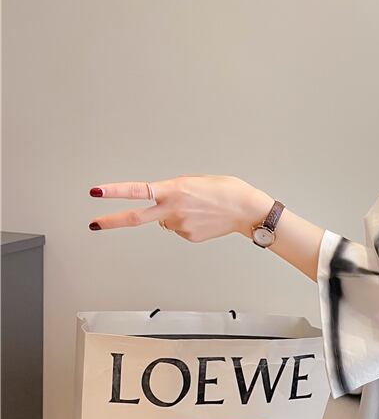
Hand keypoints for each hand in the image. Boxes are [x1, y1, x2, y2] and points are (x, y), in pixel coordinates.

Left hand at [87, 174, 274, 242]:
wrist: (246, 209)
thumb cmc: (224, 190)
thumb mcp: (194, 181)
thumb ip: (173, 193)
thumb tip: (162, 213)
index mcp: (173, 190)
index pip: (138, 190)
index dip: (115, 192)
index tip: (96, 192)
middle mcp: (173, 209)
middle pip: (137, 218)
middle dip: (113, 221)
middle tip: (93, 224)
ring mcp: (180, 225)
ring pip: (166, 221)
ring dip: (175, 215)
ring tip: (199, 209)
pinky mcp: (189, 236)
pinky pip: (180, 229)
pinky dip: (188, 223)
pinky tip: (203, 219)